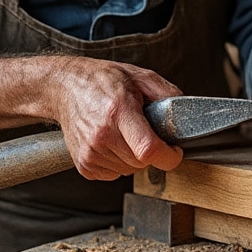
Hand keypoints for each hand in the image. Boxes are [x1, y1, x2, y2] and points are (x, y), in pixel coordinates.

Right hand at [47, 57, 184, 180]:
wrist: (65, 87)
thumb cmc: (101, 81)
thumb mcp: (139, 76)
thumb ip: (167, 93)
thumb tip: (186, 113)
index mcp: (118, 111)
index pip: (149, 150)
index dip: (169, 156)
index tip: (174, 150)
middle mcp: (102, 135)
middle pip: (142, 163)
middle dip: (151, 151)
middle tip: (143, 130)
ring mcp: (90, 152)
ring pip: (129, 170)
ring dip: (133, 157)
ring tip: (123, 133)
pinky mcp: (83, 164)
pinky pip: (113, 175)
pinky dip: (118, 162)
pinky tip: (111, 142)